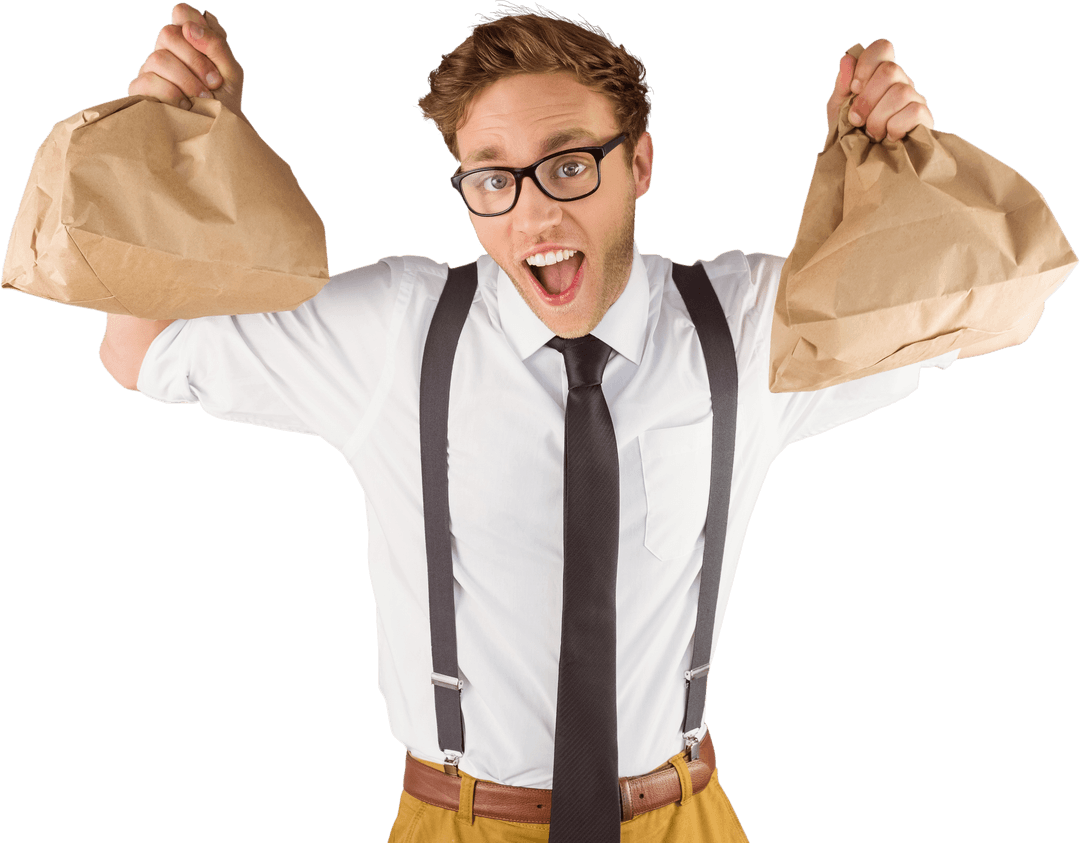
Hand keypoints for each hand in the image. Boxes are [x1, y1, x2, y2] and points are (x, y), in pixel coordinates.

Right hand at [127, 3, 243, 115]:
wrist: (218, 132)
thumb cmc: (225, 101)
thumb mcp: (231, 72)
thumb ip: (216, 45)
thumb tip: (188, 28)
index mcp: (187, 41)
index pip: (181, 13)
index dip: (195, 26)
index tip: (211, 51)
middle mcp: (166, 50)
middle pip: (167, 34)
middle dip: (196, 61)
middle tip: (215, 83)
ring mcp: (150, 69)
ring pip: (158, 58)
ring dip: (187, 80)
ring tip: (204, 98)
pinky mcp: (141, 90)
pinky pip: (148, 81)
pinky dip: (172, 94)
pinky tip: (186, 106)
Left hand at [825, 39, 933, 141]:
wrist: (862, 162)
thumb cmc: (851, 133)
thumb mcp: (839, 109)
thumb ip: (841, 85)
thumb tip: (847, 58)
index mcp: (879, 74)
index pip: (882, 48)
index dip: (866, 64)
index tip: (854, 88)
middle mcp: (901, 81)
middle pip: (890, 71)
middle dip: (867, 99)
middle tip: (858, 120)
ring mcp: (915, 98)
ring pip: (901, 92)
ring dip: (878, 118)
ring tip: (872, 133)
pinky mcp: (924, 118)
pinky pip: (914, 112)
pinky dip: (895, 127)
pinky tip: (889, 137)